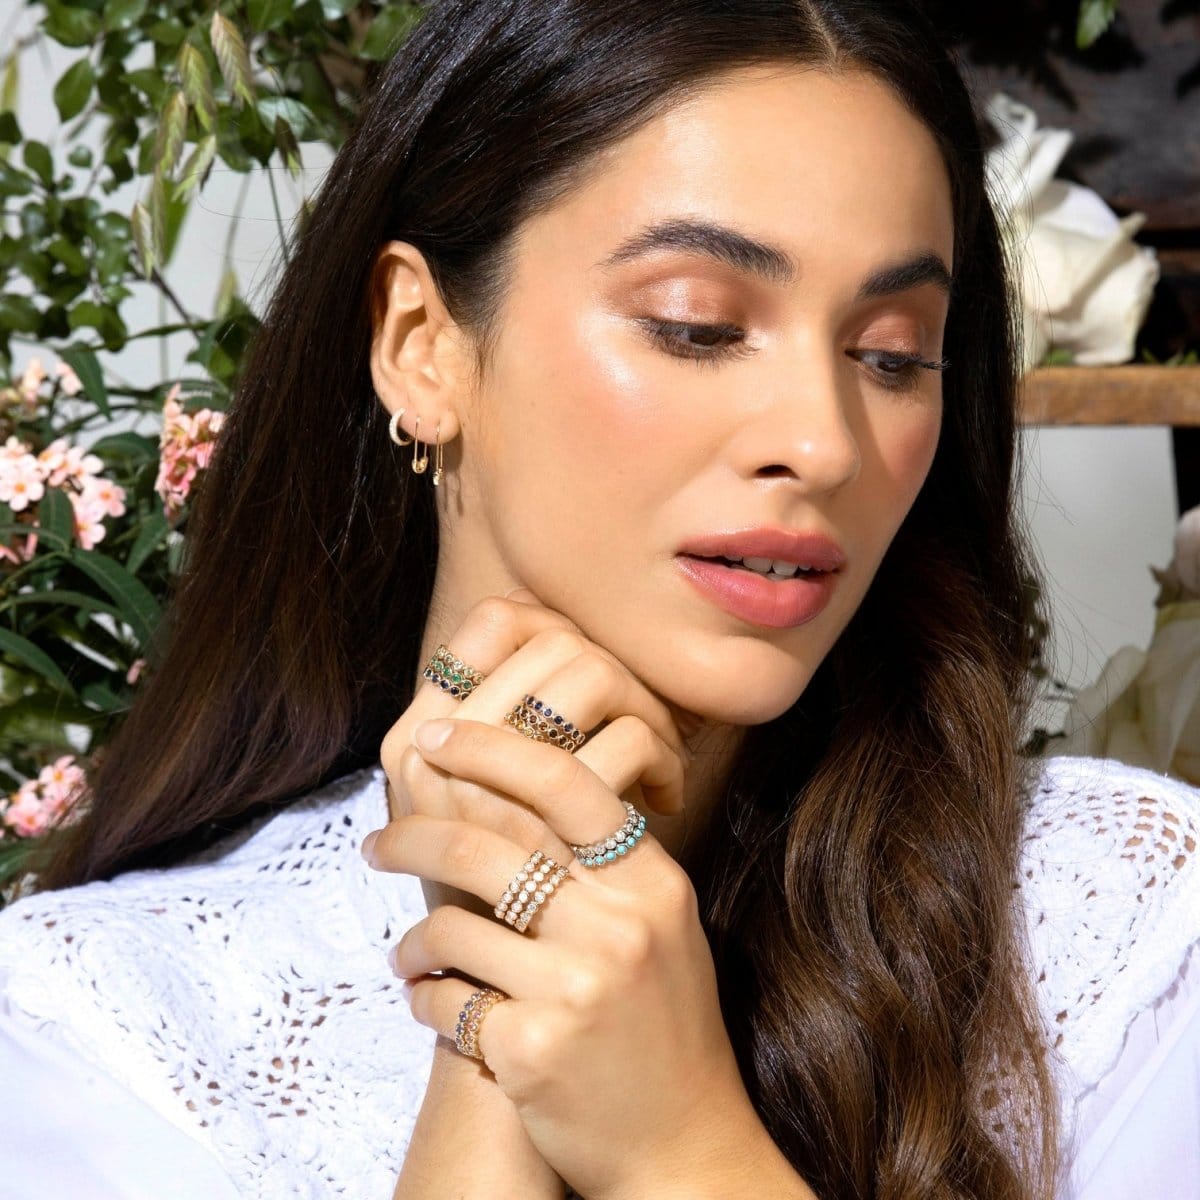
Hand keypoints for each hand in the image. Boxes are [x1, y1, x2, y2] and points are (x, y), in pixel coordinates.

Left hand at [364, 597, 755, 1199]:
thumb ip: (601, 865)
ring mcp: (577, 988)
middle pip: (492, 843)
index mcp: (652, 884)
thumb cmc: (662, 1025)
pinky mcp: (533, 1048)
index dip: (491, 750)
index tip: (436, 739)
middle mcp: (620, 926)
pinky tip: (436, 1002)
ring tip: (408, 953)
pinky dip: (427, 998)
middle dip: (414, 833)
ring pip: (454, 924)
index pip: (565, 785)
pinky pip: (446, 998)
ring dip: (412, 940)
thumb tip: (509, 793)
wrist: (684, 1144)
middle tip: (376, 843)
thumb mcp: (658, 927)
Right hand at [380, 590, 691, 921]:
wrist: (529, 1026)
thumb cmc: (524, 911)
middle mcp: (435, 763)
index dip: (556, 624)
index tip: (592, 678)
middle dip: (620, 675)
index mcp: (414, 741)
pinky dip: (665, 759)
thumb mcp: (493, 814)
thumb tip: (559, 633)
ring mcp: (484, 799)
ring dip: (645, 711)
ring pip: (592, 675)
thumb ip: (506, 740)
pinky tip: (666, 799)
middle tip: (645, 726)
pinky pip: (625, 742)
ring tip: (659, 765)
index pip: (493, 619)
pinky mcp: (541, 839)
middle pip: (555, 640)